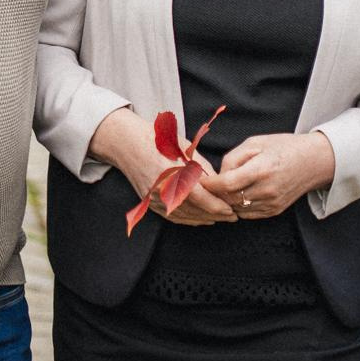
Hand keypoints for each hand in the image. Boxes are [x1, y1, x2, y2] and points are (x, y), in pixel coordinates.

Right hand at [87, 106, 236, 225]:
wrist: (126, 143)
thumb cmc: (158, 140)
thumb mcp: (185, 148)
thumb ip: (202, 169)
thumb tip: (219, 185)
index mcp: (172, 174)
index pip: (201, 197)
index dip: (218, 206)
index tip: (233, 210)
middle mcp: (162, 190)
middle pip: (194, 210)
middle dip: (215, 215)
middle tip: (232, 216)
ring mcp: (154, 198)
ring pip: (184, 216)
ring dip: (203, 219)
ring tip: (219, 218)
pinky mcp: (149, 202)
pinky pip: (172, 216)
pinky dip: (188, 220)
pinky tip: (200, 219)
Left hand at [214, 132, 334, 217]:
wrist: (313, 162)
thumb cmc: (283, 147)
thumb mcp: (255, 143)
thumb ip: (233, 158)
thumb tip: (219, 175)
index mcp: (262, 169)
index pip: (227, 183)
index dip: (210, 184)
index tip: (199, 179)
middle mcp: (267, 190)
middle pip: (229, 199)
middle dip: (215, 193)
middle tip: (207, 184)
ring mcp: (272, 203)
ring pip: (236, 208)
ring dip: (226, 200)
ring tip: (222, 188)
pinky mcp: (274, 211)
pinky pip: (247, 214)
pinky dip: (238, 206)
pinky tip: (237, 194)